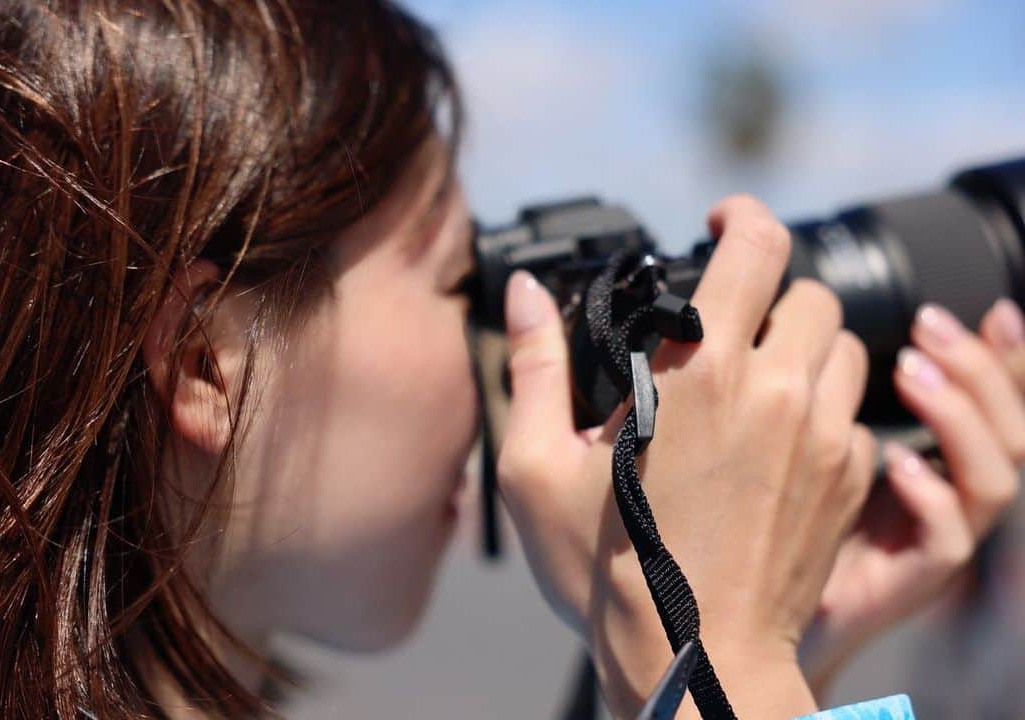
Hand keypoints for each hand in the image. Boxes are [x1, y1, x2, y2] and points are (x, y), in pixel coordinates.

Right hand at [498, 195, 874, 718]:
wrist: (697, 658)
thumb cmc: (610, 572)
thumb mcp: (538, 469)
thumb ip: (534, 367)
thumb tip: (525, 293)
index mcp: (703, 376)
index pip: (757, 248)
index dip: (742, 218)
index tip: (722, 223)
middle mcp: (779, 394)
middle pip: (810, 293)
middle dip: (770, 294)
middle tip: (728, 325)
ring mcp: (825, 439)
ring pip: (845, 348)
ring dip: (804, 347)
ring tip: (757, 381)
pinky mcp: (849, 482)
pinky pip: (856, 414)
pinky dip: (824, 408)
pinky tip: (779, 441)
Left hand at [801, 299, 1024, 697]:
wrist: (751, 607)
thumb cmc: (775, 514)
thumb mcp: (808, 437)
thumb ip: (828, 388)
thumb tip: (812, 317)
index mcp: (936, 459)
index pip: (994, 402)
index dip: (1005, 357)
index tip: (993, 310)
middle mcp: (950, 496)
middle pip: (1010, 428)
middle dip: (978, 368)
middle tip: (927, 324)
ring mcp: (936, 539)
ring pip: (995, 478)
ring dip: (959, 417)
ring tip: (909, 374)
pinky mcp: (910, 579)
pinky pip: (949, 540)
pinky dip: (932, 496)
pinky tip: (896, 464)